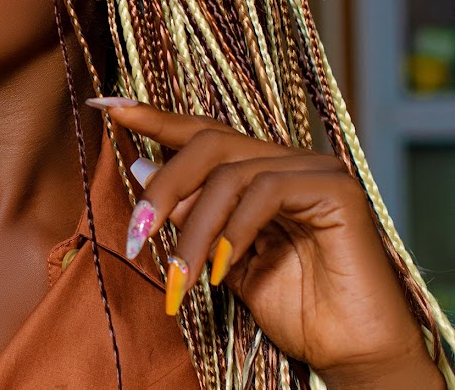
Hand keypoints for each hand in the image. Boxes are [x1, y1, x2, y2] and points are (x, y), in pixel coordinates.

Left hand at [91, 99, 442, 387]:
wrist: (351, 353)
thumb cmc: (290, 305)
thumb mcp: (218, 256)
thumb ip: (187, 211)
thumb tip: (139, 165)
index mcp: (260, 168)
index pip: (202, 132)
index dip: (155, 117)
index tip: (109, 108)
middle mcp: (287, 158)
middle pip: (209, 144)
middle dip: (165, 187)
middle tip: (137, 234)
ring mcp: (314, 168)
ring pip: (230, 174)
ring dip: (193, 230)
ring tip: (179, 277)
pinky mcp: (336, 188)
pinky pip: (266, 191)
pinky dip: (233, 231)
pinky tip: (222, 270)